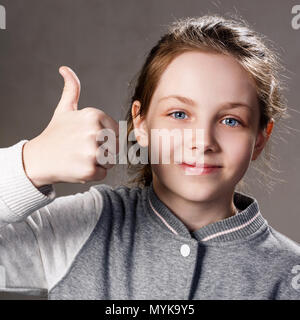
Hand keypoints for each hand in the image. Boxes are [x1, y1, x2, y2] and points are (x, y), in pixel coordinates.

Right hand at [23, 66, 118, 186]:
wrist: (38, 158)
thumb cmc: (55, 134)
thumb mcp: (64, 110)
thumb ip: (71, 90)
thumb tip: (65, 69)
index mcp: (93, 115)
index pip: (116, 131)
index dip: (104, 138)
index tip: (86, 138)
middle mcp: (94, 131)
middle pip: (116, 146)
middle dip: (104, 150)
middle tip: (83, 150)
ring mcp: (92, 151)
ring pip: (111, 160)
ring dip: (99, 162)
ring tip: (81, 158)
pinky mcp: (90, 170)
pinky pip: (104, 174)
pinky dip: (93, 174)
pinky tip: (78, 167)